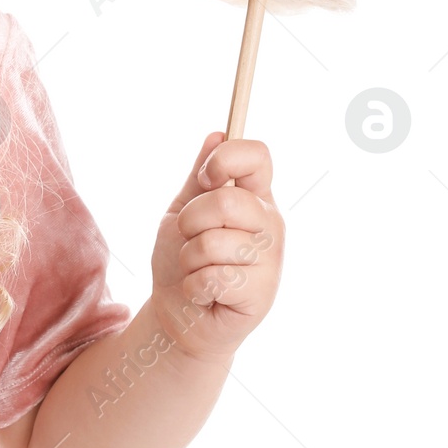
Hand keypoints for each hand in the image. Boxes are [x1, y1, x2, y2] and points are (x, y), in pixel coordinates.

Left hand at [150, 133, 283, 361]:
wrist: (178, 314)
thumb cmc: (181, 259)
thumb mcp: (182, 211)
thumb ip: (198, 177)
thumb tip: (217, 133)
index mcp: (254, 197)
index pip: (258, 155)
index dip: (226, 158)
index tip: (206, 176)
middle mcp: (270, 224)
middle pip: (229, 201)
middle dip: (191, 219)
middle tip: (189, 236)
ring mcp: (270, 261)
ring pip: (214, 243)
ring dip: (189, 257)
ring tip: (197, 268)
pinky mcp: (261, 295)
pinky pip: (213, 278)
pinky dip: (194, 286)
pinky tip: (203, 293)